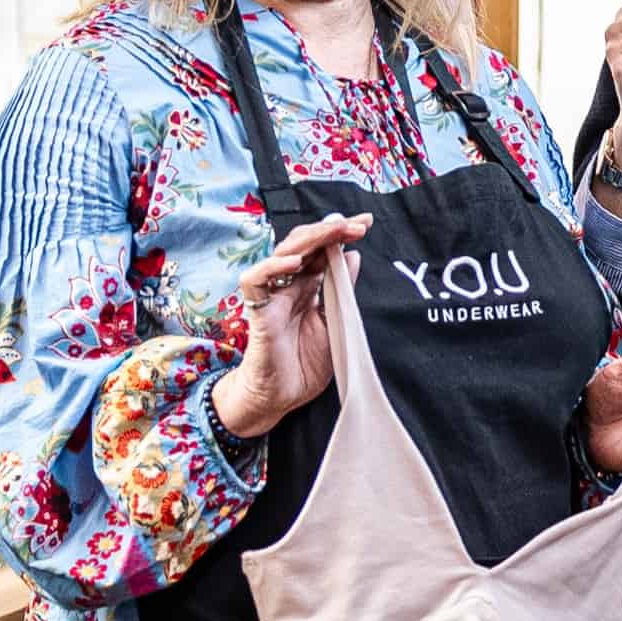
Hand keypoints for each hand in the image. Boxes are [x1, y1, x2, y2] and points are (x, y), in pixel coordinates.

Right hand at [215, 215, 371, 438]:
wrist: (282, 398)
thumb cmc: (305, 364)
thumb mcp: (335, 321)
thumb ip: (341, 290)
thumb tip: (354, 256)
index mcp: (308, 287)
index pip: (322, 251)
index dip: (340, 235)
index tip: (366, 223)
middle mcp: (289, 286)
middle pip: (304, 245)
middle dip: (331, 230)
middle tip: (359, 224)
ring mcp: (272, 296)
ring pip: (283, 254)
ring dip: (310, 240)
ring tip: (336, 232)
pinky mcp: (257, 312)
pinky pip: (255, 281)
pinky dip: (272, 268)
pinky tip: (295, 264)